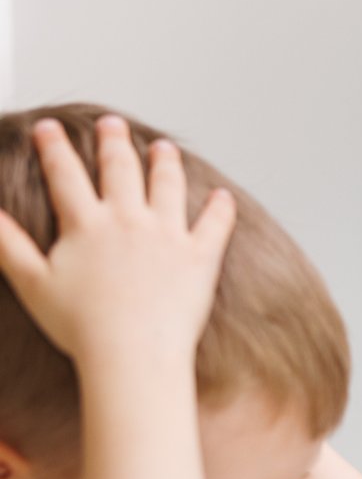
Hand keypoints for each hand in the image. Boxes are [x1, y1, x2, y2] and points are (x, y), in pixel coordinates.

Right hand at [0, 116, 233, 370]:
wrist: (133, 354)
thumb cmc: (82, 327)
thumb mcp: (32, 282)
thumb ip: (8, 243)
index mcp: (86, 225)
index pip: (65, 174)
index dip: (54, 147)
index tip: (48, 127)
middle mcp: (128, 220)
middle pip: (120, 169)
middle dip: (113, 142)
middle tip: (111, 124)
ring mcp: (168, 235)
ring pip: (168, 186)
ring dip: (165, 163)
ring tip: (164, 147)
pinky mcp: (200, 258)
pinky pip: (215, 225)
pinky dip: (220, 208)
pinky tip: (223, 196)